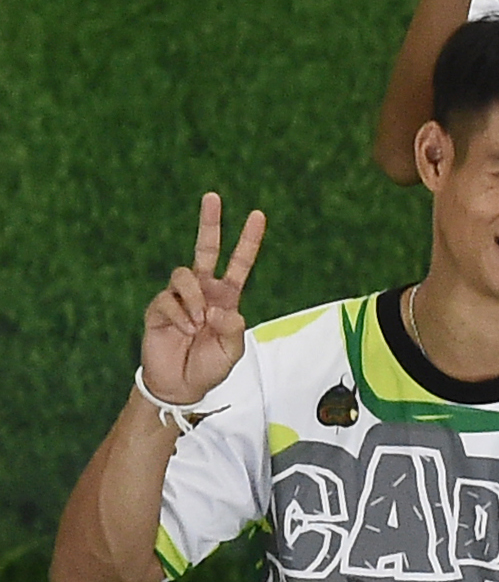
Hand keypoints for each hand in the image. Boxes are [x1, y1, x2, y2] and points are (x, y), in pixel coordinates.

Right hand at [142, 192, 268, 411]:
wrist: (181, 385)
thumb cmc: (210, 366)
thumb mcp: (232, 350)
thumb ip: (232, 329)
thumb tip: (220, 308)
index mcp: (227, 296)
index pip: (239, 262)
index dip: (248, 240)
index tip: (257, 215)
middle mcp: (203, 291)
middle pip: (205, 249)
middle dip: (210, 223)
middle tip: (213, 196)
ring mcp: (180, 298)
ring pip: (184, 275)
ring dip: (194, 298)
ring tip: (198, 323)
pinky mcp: (158, 309)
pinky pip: (167, 299)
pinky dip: (179, 314)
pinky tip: (184, 329)